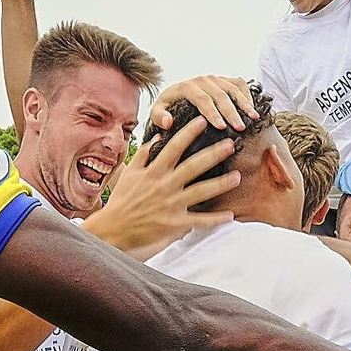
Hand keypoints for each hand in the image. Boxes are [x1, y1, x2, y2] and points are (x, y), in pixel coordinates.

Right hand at [83, 117, 239, 250]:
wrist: (113, 229)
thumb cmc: (122, 200)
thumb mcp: (129, 172)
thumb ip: (144, 153)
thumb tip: (158, 135)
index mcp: (154, 171)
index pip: (174, 147)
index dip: (189, 133)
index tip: (203, 121)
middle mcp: (164, 185)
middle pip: (193, 166)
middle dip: (213, 154)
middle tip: (231, 144)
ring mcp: (171, 204)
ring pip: (200, 192)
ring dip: (220, 184)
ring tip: (237, 176)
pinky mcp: (174, 223)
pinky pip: (198, 221)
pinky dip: (215, 219)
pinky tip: (230, 215)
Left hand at [148, 75, 258, 131]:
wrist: (176, 95)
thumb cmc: (168, 107)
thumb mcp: (157, 112)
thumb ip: (159, 117)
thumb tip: (168, 122)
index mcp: (186, 87)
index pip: (202, 100)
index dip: (213, 113)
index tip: (222, 127)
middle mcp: (202, 80)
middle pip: (221, 95)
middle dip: (232, 112)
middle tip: (241, 128)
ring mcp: (215, 78)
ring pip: (233, 89)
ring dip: (244, 103)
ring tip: (254, 118)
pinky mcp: (224, 80)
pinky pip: (239, 84)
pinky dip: (248, 95)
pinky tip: (253, 109)